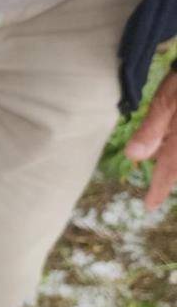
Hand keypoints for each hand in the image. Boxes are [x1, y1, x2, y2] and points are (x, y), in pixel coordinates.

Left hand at [125, 70, 176, 208]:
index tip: (149, 206)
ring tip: (164, 170)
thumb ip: (152, 129)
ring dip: (172, 161)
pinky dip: (172, 145)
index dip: (160, 189)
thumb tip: (133, 157)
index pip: (171, 169)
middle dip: (171, 174)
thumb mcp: (168, 100)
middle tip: (156, 189)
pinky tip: (167, 143)